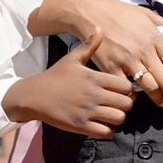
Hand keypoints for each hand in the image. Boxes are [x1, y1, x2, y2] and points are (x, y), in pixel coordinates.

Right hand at [4, 30, 136, 137]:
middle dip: (126, 105)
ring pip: (119, 118)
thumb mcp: (72, 58)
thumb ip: (89, 46)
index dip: (128, 90)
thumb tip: (99, 28)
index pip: (126, 86)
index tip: (122, 92)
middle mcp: (93, 94)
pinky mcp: (80, 126)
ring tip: (111, 115)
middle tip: (118, 105)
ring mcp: (87, 111)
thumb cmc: (55, 76)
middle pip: (127, 104)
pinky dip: (108, 131)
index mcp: (94, 78)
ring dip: (118, 118)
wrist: (33, 95)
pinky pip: (105, 133)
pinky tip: (102, 125)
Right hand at [43, 0, 162, 105]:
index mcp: (154, 37)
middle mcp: (143, 51)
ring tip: (162, 103)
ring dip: (158, 99)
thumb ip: (161, 24)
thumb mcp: (145, 13)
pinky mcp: (110, 67)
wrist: (90, 13)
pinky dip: (132, 96)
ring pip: (148, 88)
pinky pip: (125, 88)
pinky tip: (136, 98)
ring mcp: (127, 61)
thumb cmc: (118, 12)